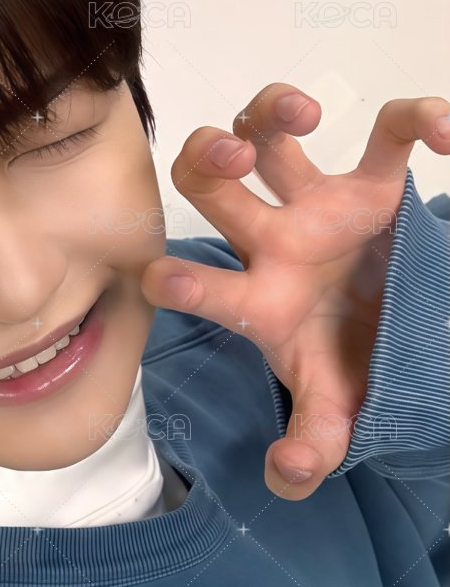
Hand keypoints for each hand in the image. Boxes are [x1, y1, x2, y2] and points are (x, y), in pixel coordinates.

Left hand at [141, 83, 449, 499]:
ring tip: (303, 116)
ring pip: (267, 132)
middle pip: (207, 183)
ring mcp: (318, 207)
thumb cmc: (354, 367)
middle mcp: (273, 243)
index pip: (201, 284)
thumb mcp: (338, 409)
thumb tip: (288, 477)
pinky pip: (388, 131)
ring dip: (269, 109)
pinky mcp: (374, 184)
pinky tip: (445, 135)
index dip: (177, 280)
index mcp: (259, 299)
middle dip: (203, 160)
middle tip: (231, 161)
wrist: (405, 336)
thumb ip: (314, 444)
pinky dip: (416, 117)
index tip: (164, 277)